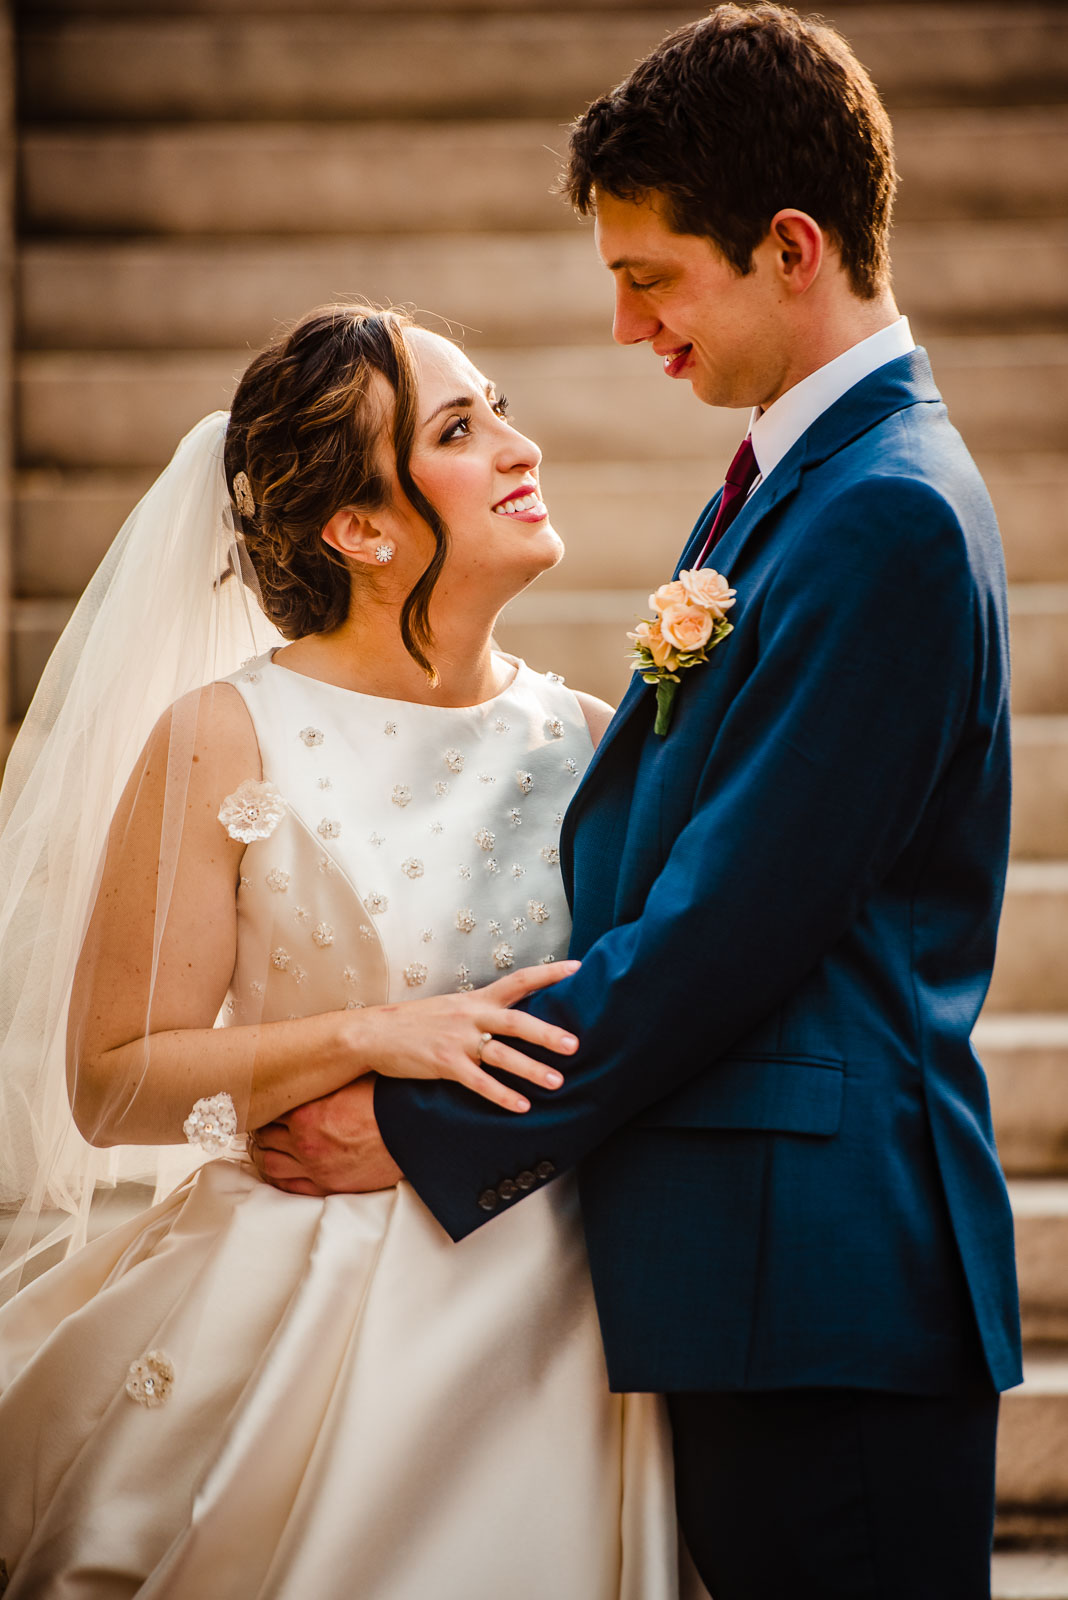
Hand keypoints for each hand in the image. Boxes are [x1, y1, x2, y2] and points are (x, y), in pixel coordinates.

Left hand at [247, 1078, 400, 1196]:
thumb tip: (315, 1066)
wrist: (412, 1133)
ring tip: (270, 1145)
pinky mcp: (328, 1186)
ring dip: (267, 1153)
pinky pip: (289, 1186)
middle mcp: (305, 1143)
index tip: (270, 1102)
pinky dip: (279, 1177)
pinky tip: (280, 1169)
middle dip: (265, 1129)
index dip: (270, 1105)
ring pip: (270, 1163)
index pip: (271, 1110)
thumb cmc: (388, 1104)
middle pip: (266, 1137)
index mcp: (307, 1114)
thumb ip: (326, 1081)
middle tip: (267, 1123)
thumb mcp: (352, 1080)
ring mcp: (315, 1167)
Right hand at [355, 959, 580, 1113]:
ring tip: (557, 1082)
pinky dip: (501, 1095)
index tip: (577, 968)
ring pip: (502, 1055)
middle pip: (516, 1022)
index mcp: (476, 999)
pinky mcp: (444, 1064)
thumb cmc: (417, 1022)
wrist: (374, 1033)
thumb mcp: (453, 1008)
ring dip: (531, 1069)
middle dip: (547, 1034)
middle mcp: (471, 1016)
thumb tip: (514, 1020)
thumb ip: (482, 1012)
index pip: (518, 980)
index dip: (548, 974)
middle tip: (575, 1045)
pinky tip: (522, 1106)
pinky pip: (478, 1082)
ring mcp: (458, 1041)